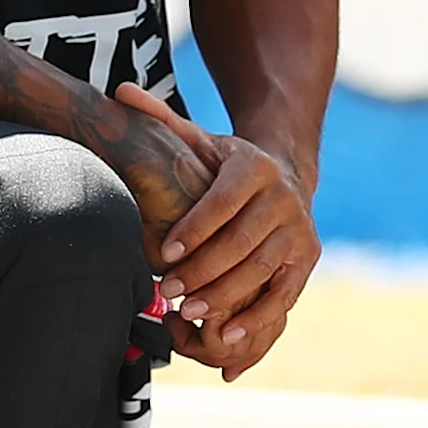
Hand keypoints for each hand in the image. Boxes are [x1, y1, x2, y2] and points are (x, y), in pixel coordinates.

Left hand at [114, 83, 321, 378]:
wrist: (286, 176)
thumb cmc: (227, 165)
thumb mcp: (199, 141)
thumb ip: (161, 121)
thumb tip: (120, 91)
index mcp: (256, 167)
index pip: (224, 201)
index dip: (195, 228)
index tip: (165, 253)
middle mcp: (285, 198)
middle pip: (241, 242)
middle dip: (202, 270)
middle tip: (167, 292)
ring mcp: (300, 231)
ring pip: (261, 270)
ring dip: (224, 297)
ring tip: (188, 312)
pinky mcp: (307, 259)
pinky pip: (285, 294)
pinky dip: (259, 318)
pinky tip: (230, 336)